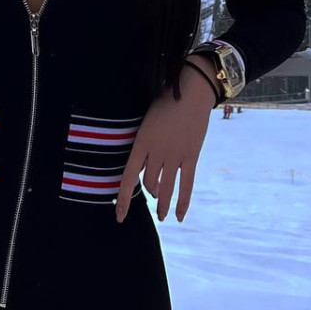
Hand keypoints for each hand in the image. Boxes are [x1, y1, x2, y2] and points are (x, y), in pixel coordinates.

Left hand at [114, 62, 214, 223]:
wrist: (191, 92)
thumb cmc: (167, 102)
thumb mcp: (148, 121)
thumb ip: (145, 143)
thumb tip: (145, 163)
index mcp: (141, 142)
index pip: (127, 177)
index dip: (122, 198)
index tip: (119, 216)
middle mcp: (156, 152)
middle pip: (148, 183)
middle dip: (149, 192)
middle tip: (152, 196)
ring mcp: (174, 156)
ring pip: (165, 188)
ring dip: (162, 205)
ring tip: (161, 217)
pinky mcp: (191, 157)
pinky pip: (186, 185)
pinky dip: (183, 202)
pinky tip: (179, 215)